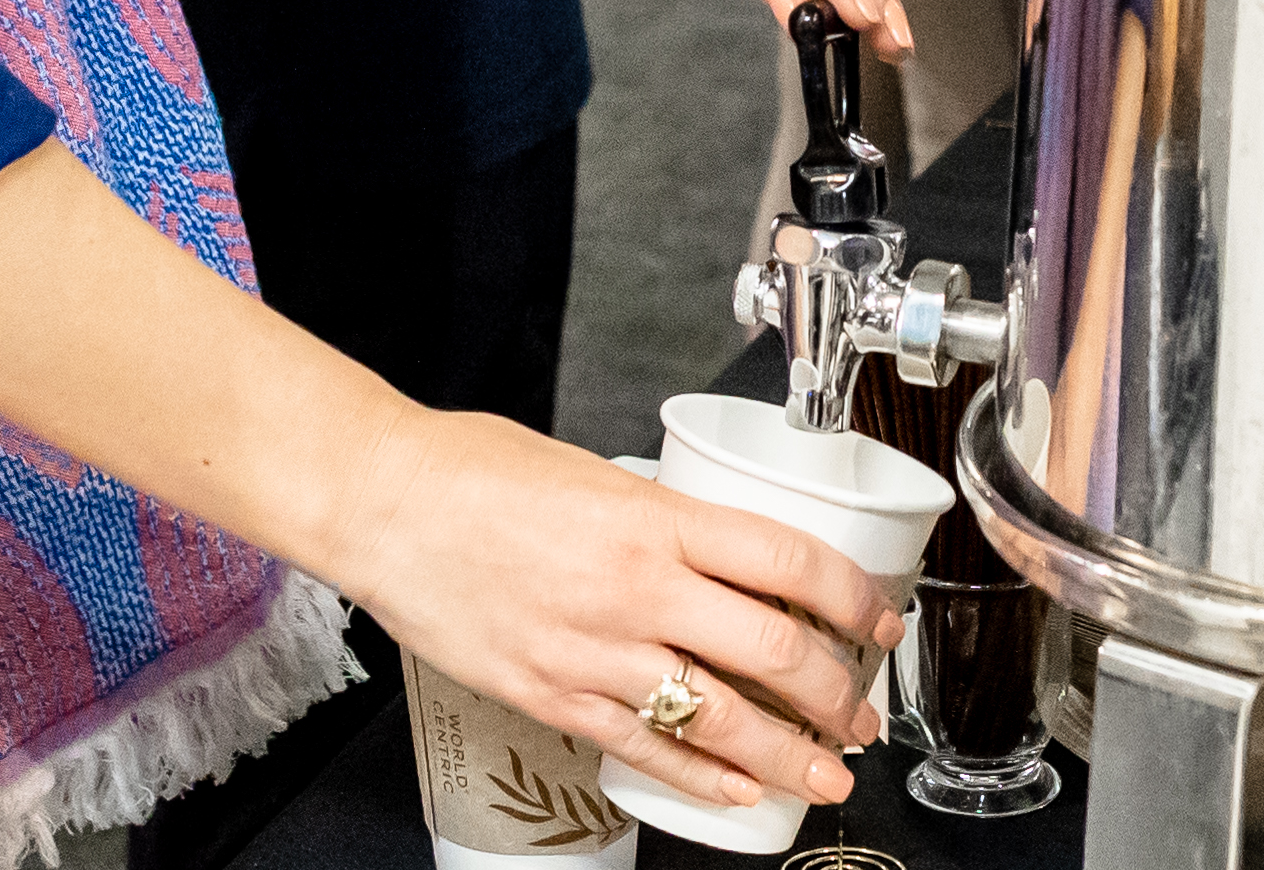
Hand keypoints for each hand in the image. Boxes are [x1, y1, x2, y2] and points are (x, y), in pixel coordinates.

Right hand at [321, 412, 895, 817]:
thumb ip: (659, 517)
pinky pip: (646, 748)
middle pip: (774, 652)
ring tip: (826, 774)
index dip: (852, 599)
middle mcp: (637, 589)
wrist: (382, 505)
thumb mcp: (594, 472)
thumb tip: (715, 550)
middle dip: (835, 696)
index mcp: (655, 517)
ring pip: (722, 719)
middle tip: (860, 716)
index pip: (789, 562)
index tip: (880, 620)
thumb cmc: (474, 471)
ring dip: (789, 755)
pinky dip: (702, 778)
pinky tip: (737, 793)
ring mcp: (596, 651)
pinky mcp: (554, 695)